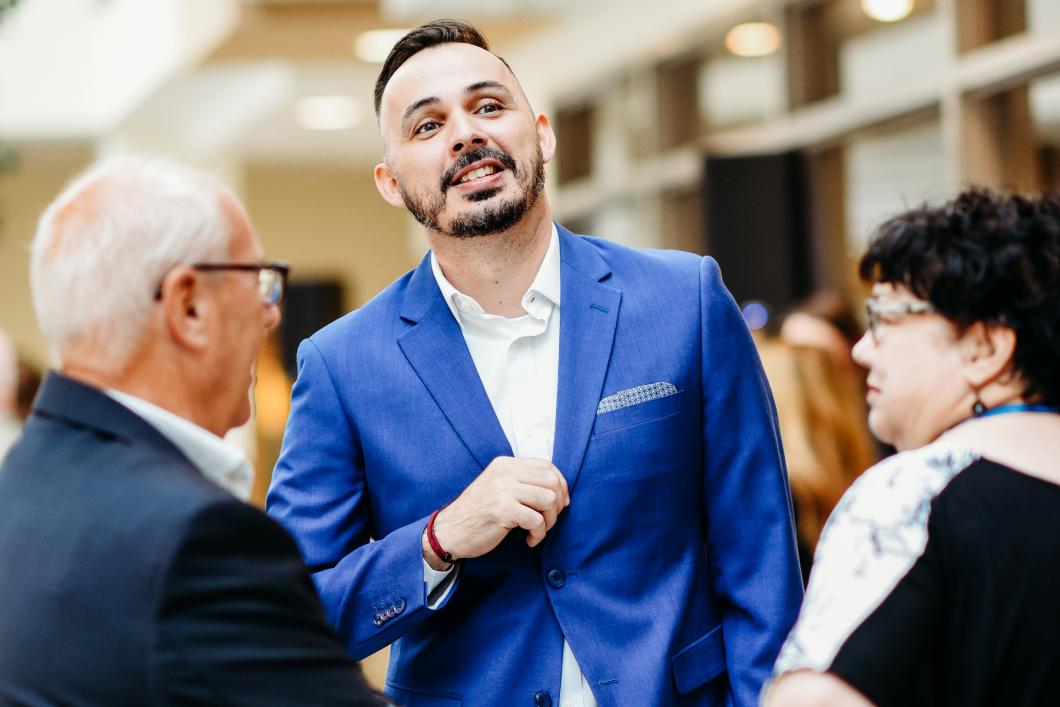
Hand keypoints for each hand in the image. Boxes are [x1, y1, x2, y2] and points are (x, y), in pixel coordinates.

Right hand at [424, 457, 569, 566]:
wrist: (450, 530)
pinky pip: (537, 520)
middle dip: (558, 504)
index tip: (560, 502)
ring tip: (538, 530)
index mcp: (505, 464)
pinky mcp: (503, 510)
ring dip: (550, 520)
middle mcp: (505, 473)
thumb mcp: (498, 486)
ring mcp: (503, 490)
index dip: (560, 485)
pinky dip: (539, 534)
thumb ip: (521, 481)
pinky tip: (529, 540)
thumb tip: (560, 490)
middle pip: (552, 481)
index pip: (547, 466)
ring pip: (549, 499)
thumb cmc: (477, 512)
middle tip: (549, 520)